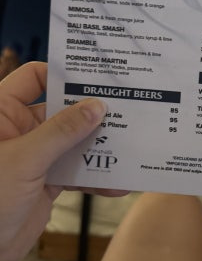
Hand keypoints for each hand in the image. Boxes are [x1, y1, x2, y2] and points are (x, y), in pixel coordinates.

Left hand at [0, 62, 126, 260]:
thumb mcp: (24, 160)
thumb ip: (61, 132)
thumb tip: (95, 107)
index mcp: (2, 113)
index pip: (34, 78)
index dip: (63, 76)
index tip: (97, 79)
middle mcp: (20, 130)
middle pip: (62, 111)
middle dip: (92, 114)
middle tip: (126, 110)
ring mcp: (34, 156)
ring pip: (73, 142)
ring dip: (100, 147)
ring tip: (129, 146)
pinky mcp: (46, 181)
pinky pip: (76, 171)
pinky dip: (96, 178)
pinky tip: (117, 184)